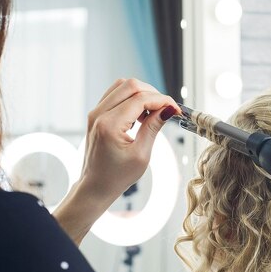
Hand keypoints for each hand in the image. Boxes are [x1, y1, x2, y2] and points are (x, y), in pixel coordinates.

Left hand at [54, 78, 179, 243]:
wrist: (95, 186)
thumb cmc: (116, 176)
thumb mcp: (141, 155)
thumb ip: (153, 127)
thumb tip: (168, 109)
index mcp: (109, 125)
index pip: (140, 99)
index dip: (162, 100)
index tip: (175, 110)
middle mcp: (99, 114)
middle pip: (131, 85)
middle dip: (153, 94)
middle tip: (166, 110)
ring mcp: (96, 112)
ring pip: (122, 86)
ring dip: (142, 94)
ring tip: (153, 113)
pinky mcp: (97, 114)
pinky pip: (116, 94)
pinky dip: (132, 98)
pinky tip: (141, 114)